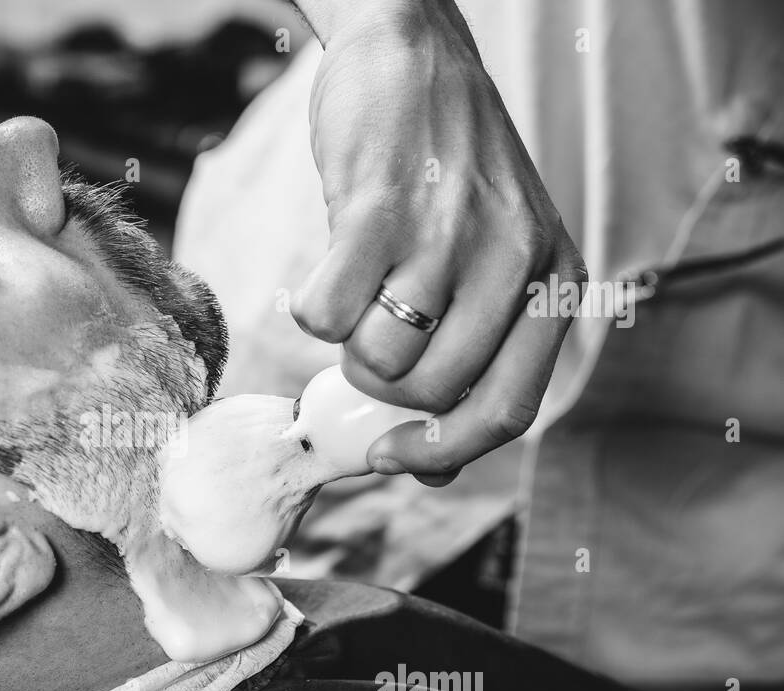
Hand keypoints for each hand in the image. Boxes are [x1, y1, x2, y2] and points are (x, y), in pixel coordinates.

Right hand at [291, 0, 585, 482]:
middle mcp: (513, 260)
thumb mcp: (488, 259)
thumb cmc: (444, 173)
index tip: (387, 454)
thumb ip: (473, 355)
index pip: (508, 410)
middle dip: (378, 388)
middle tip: (364, 341)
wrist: (411, 52)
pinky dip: (310, 307)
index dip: (441, 451)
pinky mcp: (380, 210)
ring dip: (344, 345)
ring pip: (377, 361)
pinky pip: (326, 315)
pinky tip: (325, 268)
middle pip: (429, 394)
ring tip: (352, 291)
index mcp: (551, 280)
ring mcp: (448, 235)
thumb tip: (428, 469)